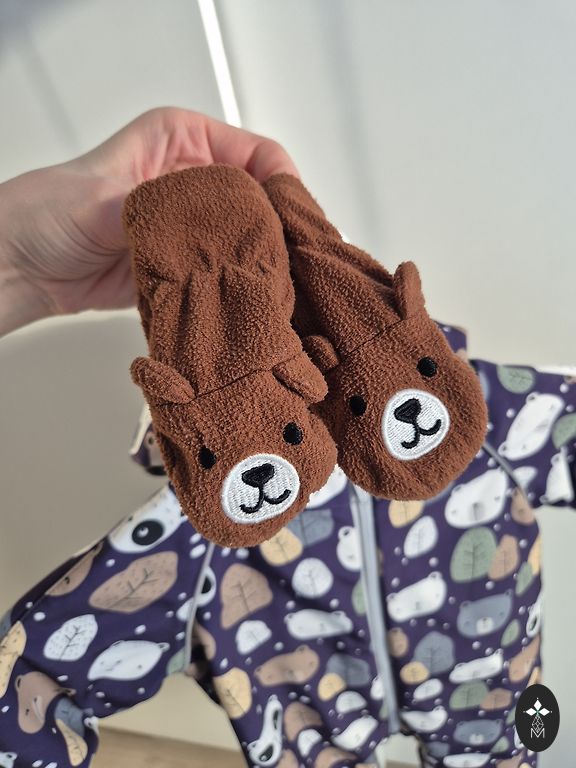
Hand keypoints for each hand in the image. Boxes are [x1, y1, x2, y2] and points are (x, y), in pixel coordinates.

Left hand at [0, 107, 298, 335]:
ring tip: (280, 282)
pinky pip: (226, 271)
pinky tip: (252, 296)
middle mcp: (193, 180)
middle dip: (279, 229)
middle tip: (296, 258)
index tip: (294, 216)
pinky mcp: (186, 262)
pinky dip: (240, 285)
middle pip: (260, 200)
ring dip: (262, 261)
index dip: (282, 183)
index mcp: (181, 141)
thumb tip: (212, 225)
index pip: (254, 154)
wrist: (22, 267)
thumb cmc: (46, 214)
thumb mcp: (106, 199)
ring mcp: (192, 224)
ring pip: (248, 239)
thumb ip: (162, 209)